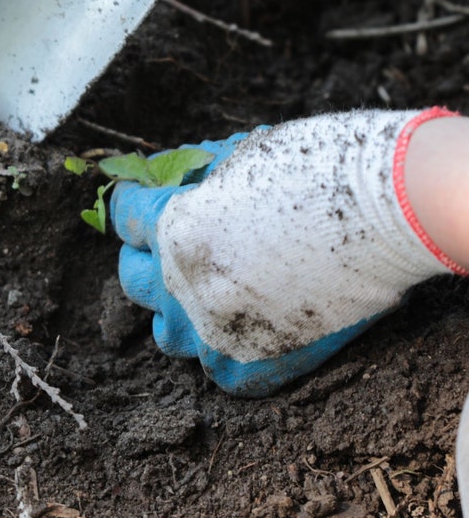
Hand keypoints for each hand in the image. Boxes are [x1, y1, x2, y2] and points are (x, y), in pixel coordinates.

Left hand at [112, 109, 456, 396]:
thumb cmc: (318, 167)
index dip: (136, 199)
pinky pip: (215, 369)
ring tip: (205, 286)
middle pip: (133, 276)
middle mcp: (185, 284)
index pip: (124, 216)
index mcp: (176, 228)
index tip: (147, 195)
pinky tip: (243, 319)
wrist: (392, 211)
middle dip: (147, 252)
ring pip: (164, 331)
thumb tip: (174, 175)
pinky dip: (221, 347)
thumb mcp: (243, 149)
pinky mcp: (256, 360)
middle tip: (173, 240)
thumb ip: (197, 171)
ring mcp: (219, 329)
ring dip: (176, 307)